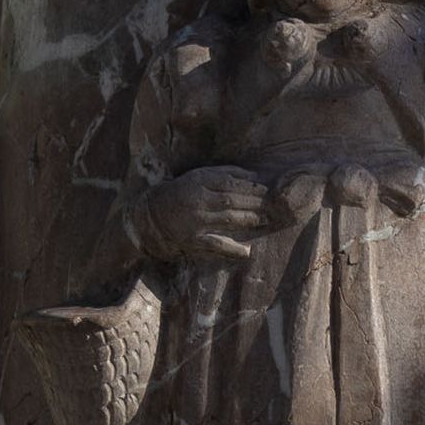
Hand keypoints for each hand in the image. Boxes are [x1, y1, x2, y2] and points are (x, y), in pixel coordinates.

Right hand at [140, 166, 269, 262]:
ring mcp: (196, 221)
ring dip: (250, 220)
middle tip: (273, 206)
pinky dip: (232, 248)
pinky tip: (247, 251)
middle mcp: (198, 201)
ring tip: (265, 220)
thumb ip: (224, 174)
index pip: (229, 183)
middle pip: (231, 200)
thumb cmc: (182, 192)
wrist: (152, 215)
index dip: (250, 187)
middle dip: (255, 203)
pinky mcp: (193, 240)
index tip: (267, 190)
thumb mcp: (198, 177)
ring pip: (228, 220)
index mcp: (198, 182)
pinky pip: (216, 244)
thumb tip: (253, 176)